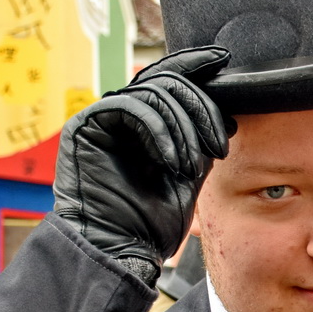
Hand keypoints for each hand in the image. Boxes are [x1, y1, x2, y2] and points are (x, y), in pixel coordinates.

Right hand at [53, 47, 230, 280]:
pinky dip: (159, 131)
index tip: (223, 61)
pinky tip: (172, 161)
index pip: (169, 79)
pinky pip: (129, 106)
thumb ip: (199, 140)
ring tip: (192, 165)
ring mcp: (102, 117)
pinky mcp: (86, 125)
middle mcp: (122, 115)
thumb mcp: (189, 173)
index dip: (195, 65)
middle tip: (220, 142)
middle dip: (201, 107)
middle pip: (166, 81)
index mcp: (145, 122)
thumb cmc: (152, 221)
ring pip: (152, 91)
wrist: (120, 250)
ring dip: (183, 126)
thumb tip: (226, 111)